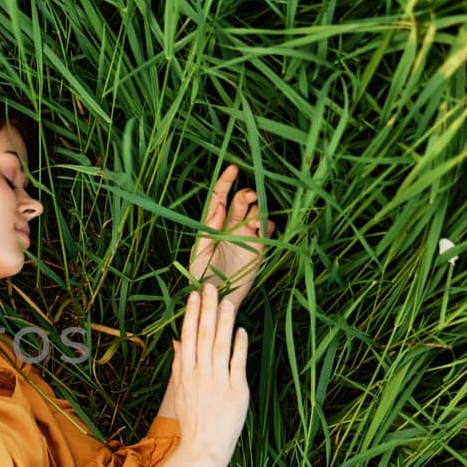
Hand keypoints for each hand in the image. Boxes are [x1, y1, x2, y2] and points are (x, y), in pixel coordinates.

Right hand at [166, 280, 249, 466]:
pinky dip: (239, 345)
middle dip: (207, 309)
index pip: (188, 336)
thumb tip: (177, 340)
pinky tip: (242, 330)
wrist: (204, 447)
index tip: (195, 294)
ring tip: (228, 301)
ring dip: (224, 322)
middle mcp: (200, 374)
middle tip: (211, 287)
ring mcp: (218, 381)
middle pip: (203, 335)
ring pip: (220, 345)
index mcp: (185, 373)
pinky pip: (237, 363)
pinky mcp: (236, 391)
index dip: (192, 314)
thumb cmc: (193, 421)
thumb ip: (179, 364)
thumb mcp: (180, 391)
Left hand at [187, 164, 274, 314]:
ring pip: (256, 212)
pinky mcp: (259, 248)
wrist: (216, 298)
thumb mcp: (198, 252)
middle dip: (246, 194)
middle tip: (250, 197)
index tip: (233, 168)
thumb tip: (218, 208)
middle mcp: (231, 226)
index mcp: (213, 224)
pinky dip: (267, 224)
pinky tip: (261, 229)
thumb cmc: (201, 277)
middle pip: (241, 201)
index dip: (226, 181)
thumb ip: (208, 230)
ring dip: (258, 210)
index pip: (220, 197)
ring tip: (254, 221)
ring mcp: (246, 236)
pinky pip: (268, 229)